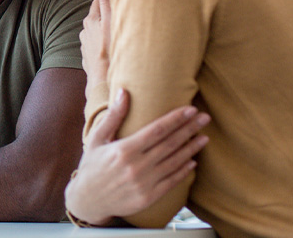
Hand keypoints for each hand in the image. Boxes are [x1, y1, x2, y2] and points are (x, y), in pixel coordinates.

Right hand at [65, 90, 209, 225]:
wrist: (87, 200)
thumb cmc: (91, 166)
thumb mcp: (97, 139)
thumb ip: (113, 116)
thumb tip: (123, 92)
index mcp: (124, 149)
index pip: (157, 130)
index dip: (176, 119)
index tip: (191, 109)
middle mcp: (137, 166)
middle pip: (170, 144)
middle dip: (189, 129)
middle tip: (205, 118)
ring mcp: (144, 183)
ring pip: (174, 162)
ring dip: (191, 149)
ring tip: (204, 137)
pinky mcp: (148, 197)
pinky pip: (171, 182)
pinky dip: (184, 171)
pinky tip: (193, 162)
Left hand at [80, 0, 110, 90]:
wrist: (102, 79)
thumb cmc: (109, 50)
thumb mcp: (111, 23)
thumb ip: (107, 3)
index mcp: (90, 21)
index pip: (97, 3)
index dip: (107, 0)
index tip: (117, 0)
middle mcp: (84, 31)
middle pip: (96, 17)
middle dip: (106, 15)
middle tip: (120, 17)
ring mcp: (85, 45)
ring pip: (96, 32)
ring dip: (104, 31)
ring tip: (118, 34)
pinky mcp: (88, 57)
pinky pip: (96, 46)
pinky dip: (102, 44)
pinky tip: (112, 49)